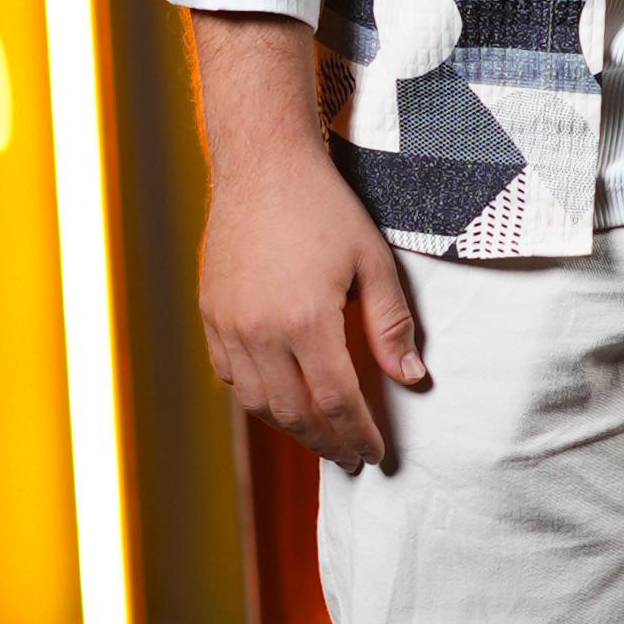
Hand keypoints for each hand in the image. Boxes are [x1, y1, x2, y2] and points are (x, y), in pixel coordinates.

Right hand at [186, 12, 428, 470]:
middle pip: (296, 413)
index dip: (358, 434)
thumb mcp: (373, 261)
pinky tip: (282, 400)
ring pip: (259, 403)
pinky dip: (258, 398)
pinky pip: (231, 376)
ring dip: (293, 428)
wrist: (262, 165)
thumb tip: (412, 379)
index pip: (336, 402)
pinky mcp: (211, 315)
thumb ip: (391, 325)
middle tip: (352, 458)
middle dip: (328, 443)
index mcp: (306, 320)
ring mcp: (229, 325)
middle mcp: (260, 331)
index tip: (375, 453)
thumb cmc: (324, 207)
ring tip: (322, 437)